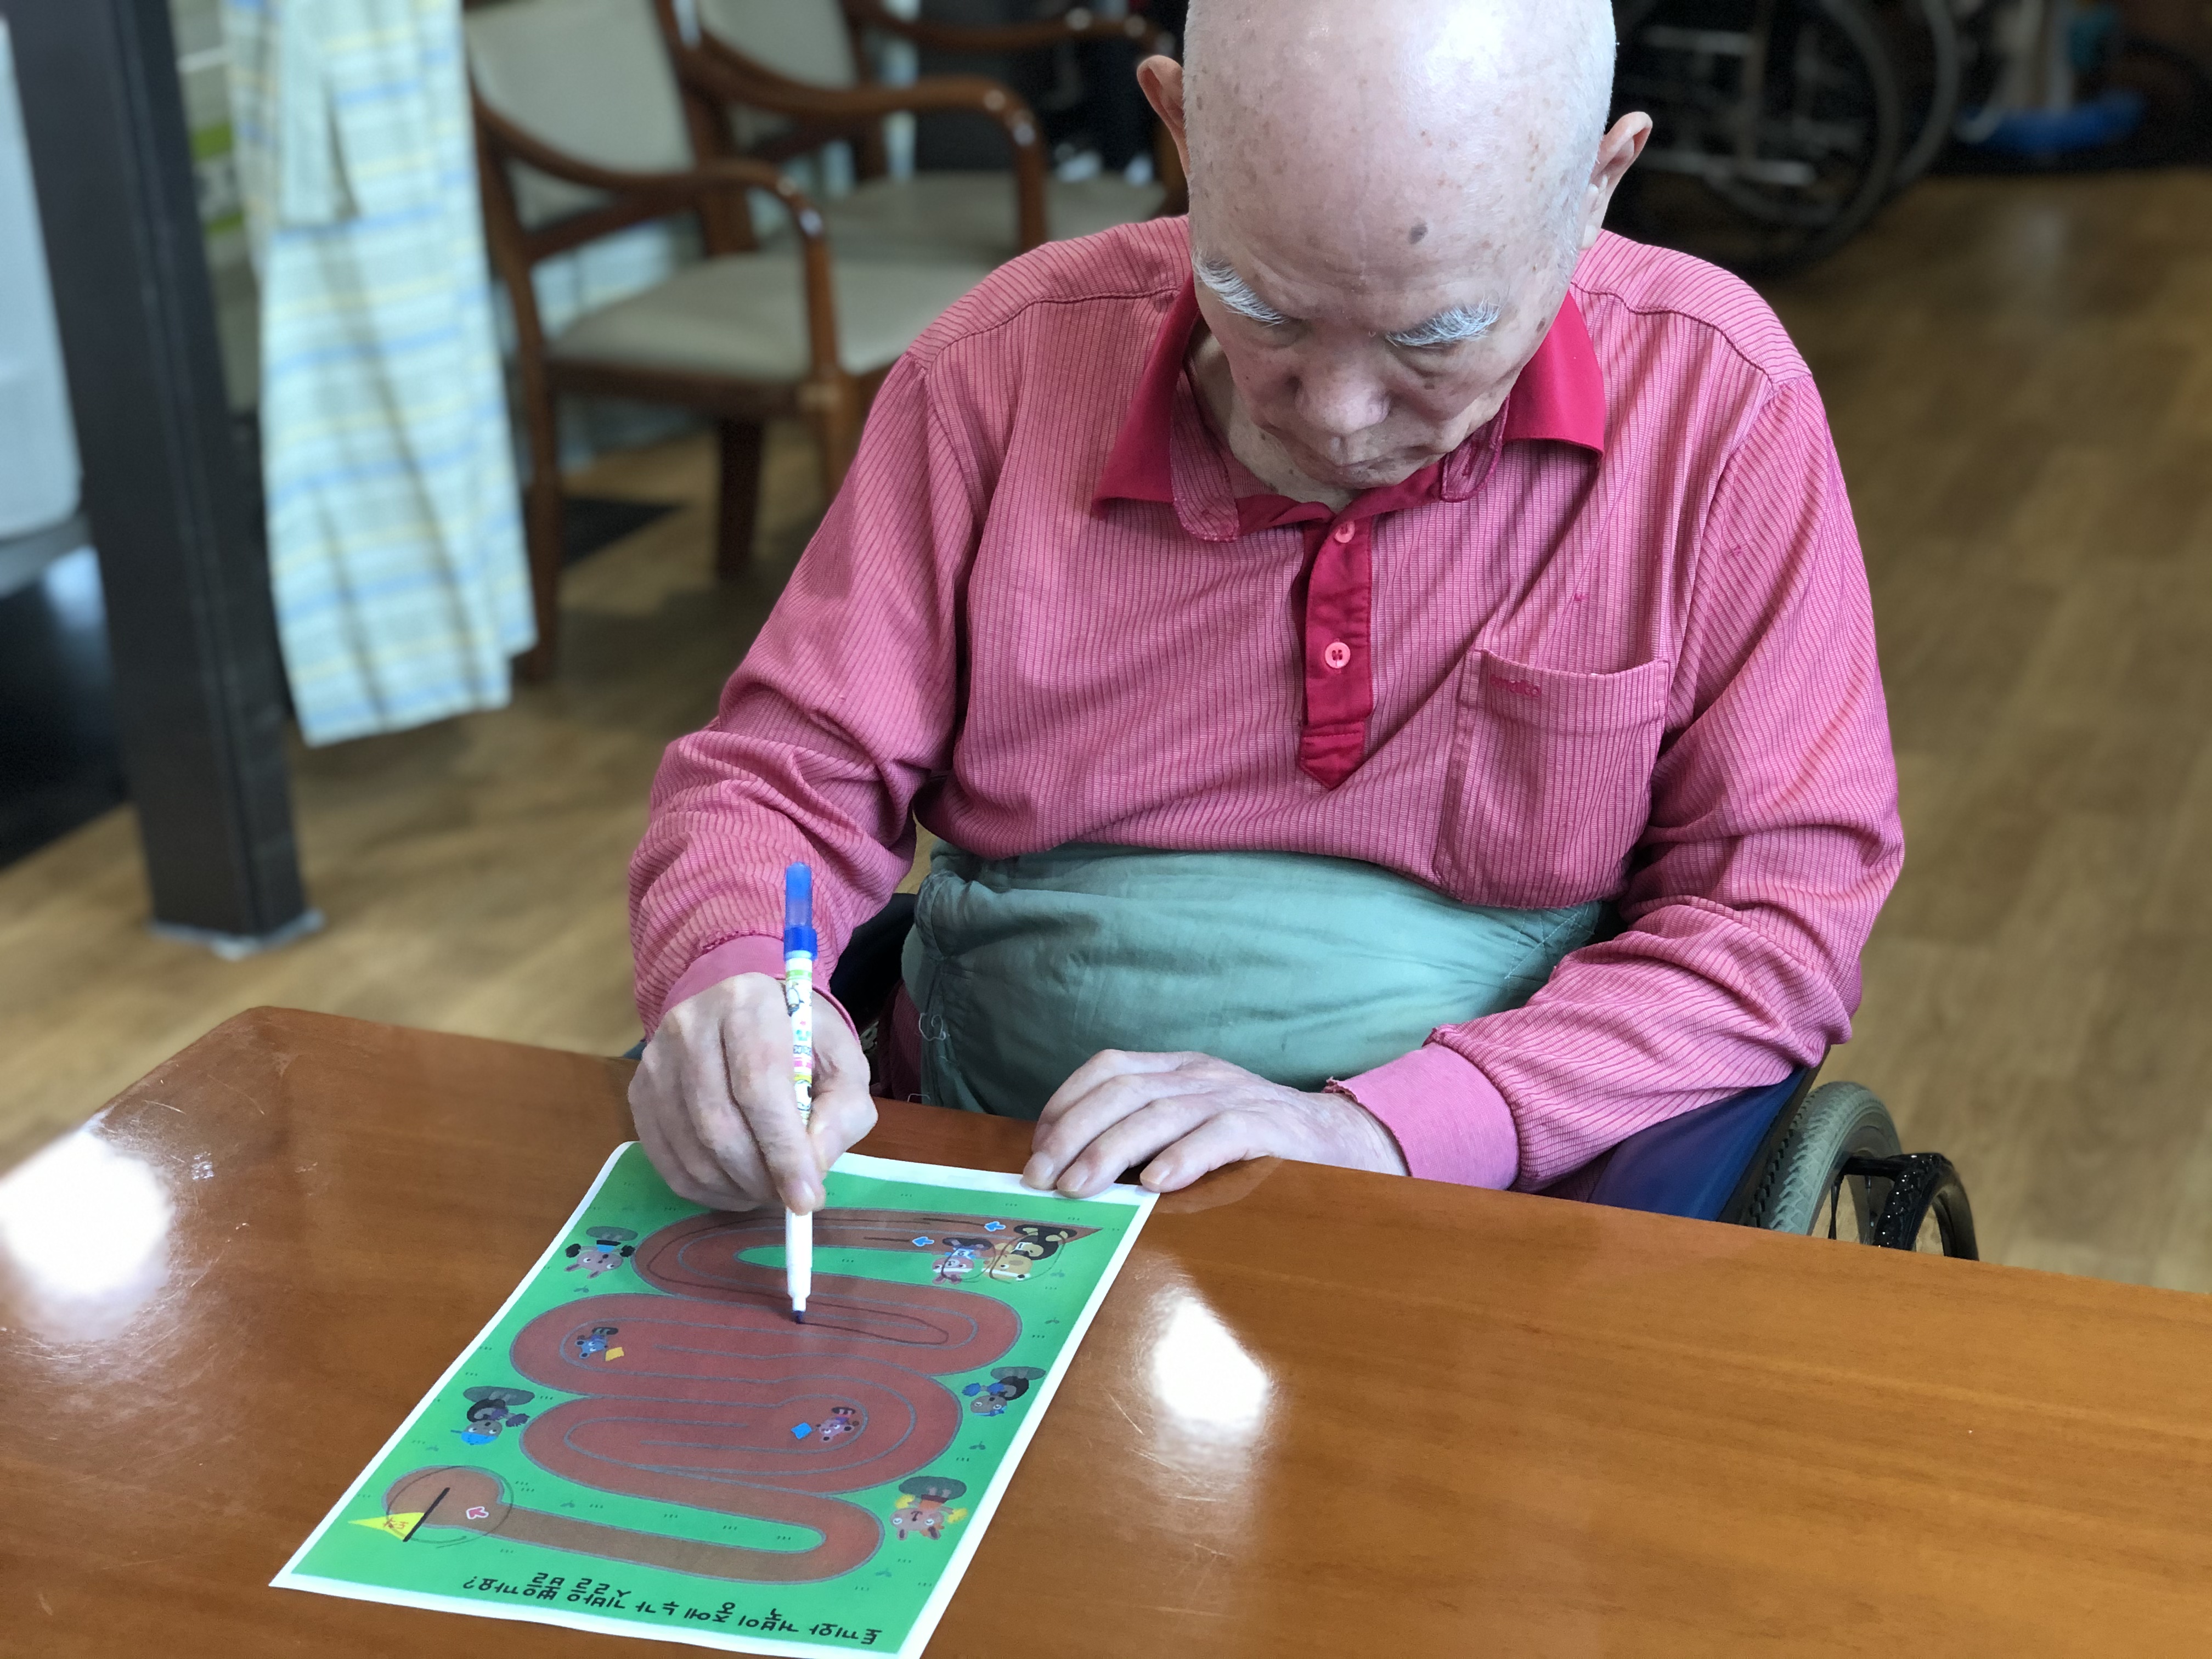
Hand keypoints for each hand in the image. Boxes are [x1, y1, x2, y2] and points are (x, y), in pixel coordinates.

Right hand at [629, 973, 874, 1212]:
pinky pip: (667, 1162)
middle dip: (760, 1176)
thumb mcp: (843, 1067)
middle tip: (790, 1197)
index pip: (759, 1085)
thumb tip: (812, 1170)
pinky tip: (736, 1188)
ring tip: (768, 1189)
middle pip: (718, 1123)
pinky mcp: (638, 1092)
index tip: (806, 1198)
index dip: (783, 1150)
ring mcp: (656, 1060)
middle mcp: (690, 1024)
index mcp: (747, 1003)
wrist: (748, 1019)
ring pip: (691, 1149)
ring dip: (735, 1188)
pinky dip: (706, 1190)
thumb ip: (841, 1114)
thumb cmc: (803, 1043)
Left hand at [1021, 1050, 1407, 1197]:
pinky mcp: (1269, 1127)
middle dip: (1073, 1134)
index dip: (1066, 1105)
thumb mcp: (1194, 1124)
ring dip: (1111, 1150)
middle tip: (1042, 1179)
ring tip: (1080, 1187)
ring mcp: (1235, 1097)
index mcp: (1178, 1068)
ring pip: (1161, 1112)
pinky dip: (1185, 1156)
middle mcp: (1201, 1075)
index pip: (1108, 1069)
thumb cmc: (1256, 1142)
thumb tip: (1073, 1171)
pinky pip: (1221, 1134)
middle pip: (1123, 1090)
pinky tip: (1157, 1181)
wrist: (1344, 1140)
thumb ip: (1144, 1135)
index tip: (1037, 1150)